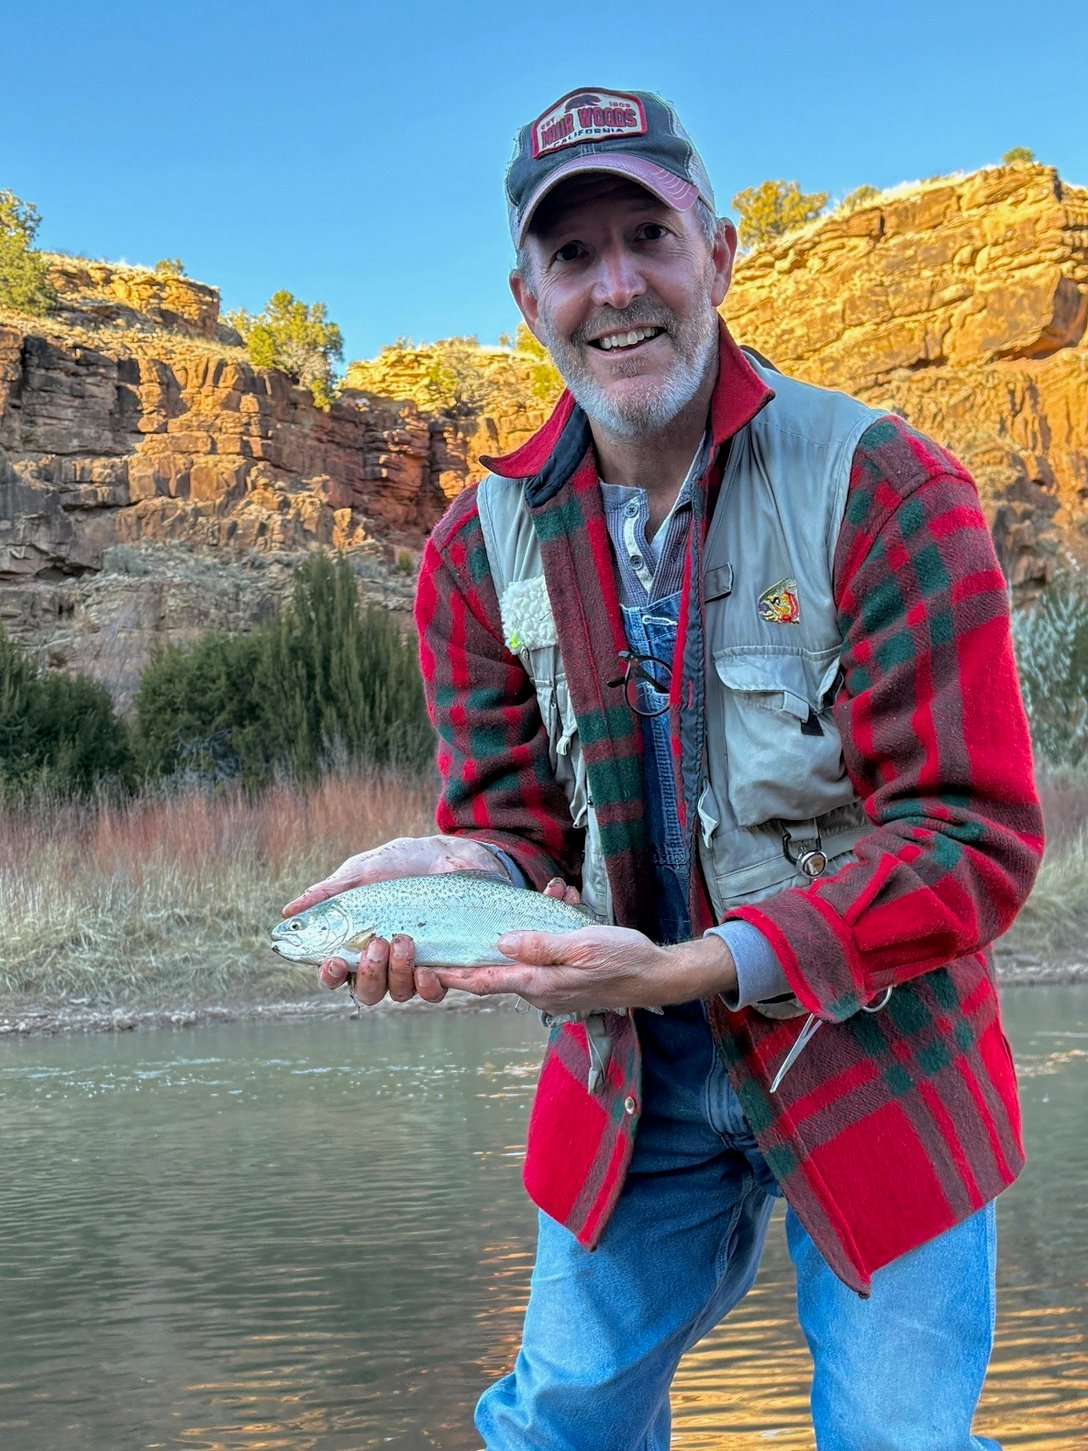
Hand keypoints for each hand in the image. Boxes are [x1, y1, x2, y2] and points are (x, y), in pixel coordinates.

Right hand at [282, 834, 510, 1005]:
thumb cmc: (402, 863)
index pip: (335, 971)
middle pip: (365, 991)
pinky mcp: (444, 965)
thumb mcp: (362, 872)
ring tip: (404, 939)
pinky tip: (426, 969)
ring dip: (396, 972)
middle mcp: (383, 961)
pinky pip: (432, 993)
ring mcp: (413, 966)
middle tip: (376, 942)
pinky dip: (427, 987)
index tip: (333, 961)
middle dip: (367, 973)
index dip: (329, 974)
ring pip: (396, 993)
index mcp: (357, 942)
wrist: (450, 854)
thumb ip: (329, 893)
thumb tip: (287, 913)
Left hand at [436, 925, 736, 1014]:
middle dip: (495, 938)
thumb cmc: (622, 958)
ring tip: (557, 896)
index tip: (428, 970)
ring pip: (526, 959)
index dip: (455, 975)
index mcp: (540, 983)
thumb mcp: (581, 945)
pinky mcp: (566, 985)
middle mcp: (541, 992)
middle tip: (483, 915)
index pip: (486, 981)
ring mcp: (554, 992)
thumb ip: (540, 945)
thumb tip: (500, 944)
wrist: (657, 976)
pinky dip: (548, 935)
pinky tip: (567, 906)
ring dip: (530, 930)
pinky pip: (545, 958)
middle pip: (501, 969)